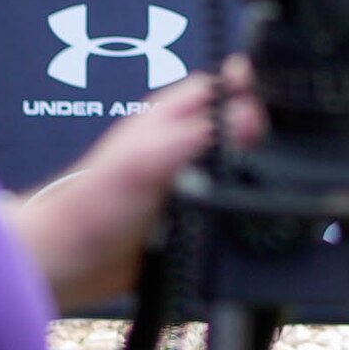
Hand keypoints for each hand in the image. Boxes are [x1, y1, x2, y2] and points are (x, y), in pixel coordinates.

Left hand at [11, 60, 255, 304]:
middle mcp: (180, 143)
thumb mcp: (147, 161)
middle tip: (267, 154)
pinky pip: (228, 204)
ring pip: (236, 165)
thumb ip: (197, 134)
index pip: (220, 86)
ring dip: (250, 175)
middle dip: (258, 135)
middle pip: (236, 125)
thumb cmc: (92, 206)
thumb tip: (247, 114)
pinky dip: (240, 209)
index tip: (276, 105)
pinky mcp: (191, 213)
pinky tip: (247, 218)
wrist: (72, 263)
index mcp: (167, 116)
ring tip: (263, 184)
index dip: (248, 89)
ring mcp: (187, 179)